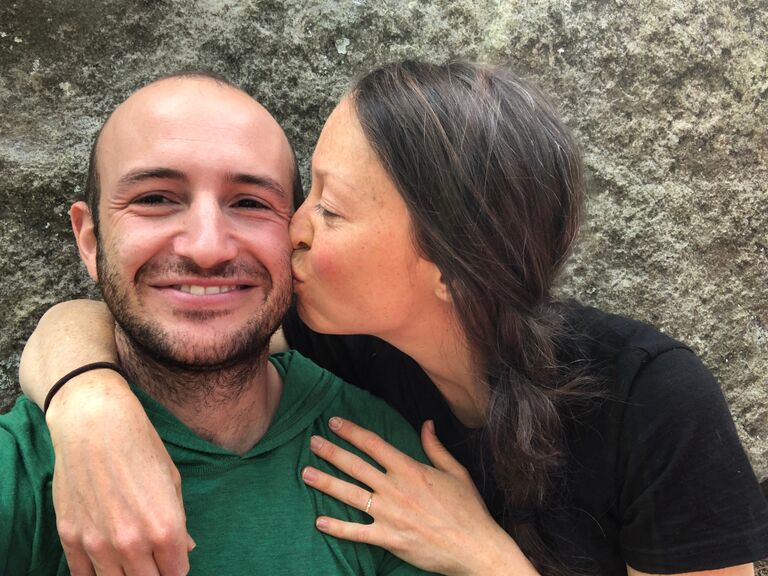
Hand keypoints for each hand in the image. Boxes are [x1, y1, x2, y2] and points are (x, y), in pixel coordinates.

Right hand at [46, 372, 193, 575]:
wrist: (95, 425)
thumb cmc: (140, 446)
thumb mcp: (172, 480)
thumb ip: (178, 521)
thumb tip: (186, 549)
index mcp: (165, 529)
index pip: (176, 572)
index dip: (176, 566)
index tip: (172, 559)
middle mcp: (132, 543)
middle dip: (154, 572)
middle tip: (153, 559)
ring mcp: (98, 544)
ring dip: (125, 574)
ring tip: (130, 560)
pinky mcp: (71, 538)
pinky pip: (83, 575)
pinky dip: (95, 572)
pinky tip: (104, 560)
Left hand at [301, 418, 536, 575]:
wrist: (475, 547)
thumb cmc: (468, 510)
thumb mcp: (455, 472)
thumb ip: (435, 447)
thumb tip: (426, 423)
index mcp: (410, 468)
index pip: (373, 443)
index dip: (350, 431)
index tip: (334, 422)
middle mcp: (395, 488)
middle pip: (355, 465)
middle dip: (331, 451)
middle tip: (312, 442)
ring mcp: (389, 514)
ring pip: (349, 494)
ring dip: (325, 483)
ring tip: (306, 473)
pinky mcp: (388, 538)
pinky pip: (356, 532)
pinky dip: (337, 528)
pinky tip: (319, 522)